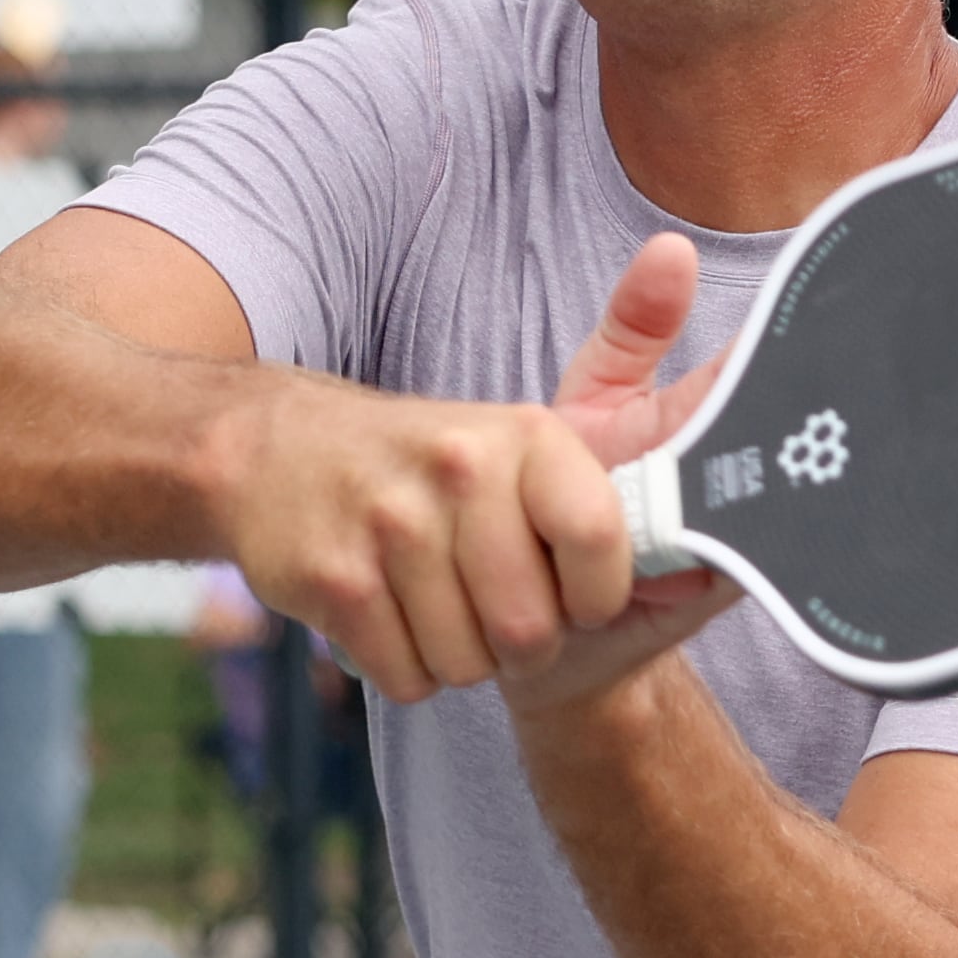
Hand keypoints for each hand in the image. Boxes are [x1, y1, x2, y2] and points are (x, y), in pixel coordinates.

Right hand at [216, 232, 733, 707]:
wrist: (274, 452)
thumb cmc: (428, 462)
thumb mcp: (537, 423)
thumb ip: (634, 371)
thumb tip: (684, 280)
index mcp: (526, 435)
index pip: (599, 540)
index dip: (598, 593)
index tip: (577, 589)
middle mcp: (459, 470)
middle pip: (530, 629)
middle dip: (520, 642)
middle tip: (494, 602)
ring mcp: (389, 525)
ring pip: (466, 664)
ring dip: (458, 656)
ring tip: (437, 600)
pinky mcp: (334, 579)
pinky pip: (407, 678)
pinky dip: (405, 667)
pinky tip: (391, 613)